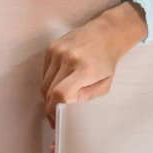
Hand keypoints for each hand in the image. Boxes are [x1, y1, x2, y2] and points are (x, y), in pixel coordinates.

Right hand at [41, 2, 147, 119]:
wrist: (106, 33)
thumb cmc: (107, 62)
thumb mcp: (104, 85)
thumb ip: (86, 96)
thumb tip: (66, 104)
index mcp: (85, 70)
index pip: (61, 93)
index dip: (54, 109)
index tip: (55, 120)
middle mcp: (68, 59)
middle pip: (49, 90)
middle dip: (50, 106)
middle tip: (54, 115)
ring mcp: (58, 51)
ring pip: (44, 82)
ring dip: (48, 95)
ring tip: (56, 100)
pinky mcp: (51, 47)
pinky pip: (44, 71)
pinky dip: (48, 81)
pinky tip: (57, 83)